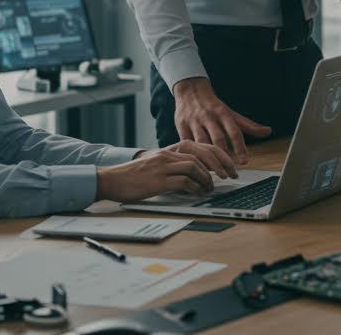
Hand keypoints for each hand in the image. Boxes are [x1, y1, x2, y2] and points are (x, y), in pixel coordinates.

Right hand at [96, 141, 237, 201]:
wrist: (112, 180)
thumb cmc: (134, 176)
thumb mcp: (157, 165)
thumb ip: (175, 165)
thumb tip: (197, 175)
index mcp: (170, 149)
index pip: (201, 146)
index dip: (219, 156)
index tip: (229, 166)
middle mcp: (168, 154)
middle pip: (202, 154)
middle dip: (220, 166)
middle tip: (228, 176)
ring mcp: (163, 166)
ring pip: (195, 167)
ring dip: (207, 179)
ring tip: (210, 188)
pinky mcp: (158, 180)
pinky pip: (183, 182)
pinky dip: (195, 188)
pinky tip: (198, 193)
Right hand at [172, 77, 271, 163]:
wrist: (190, 91)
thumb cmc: (214, 106)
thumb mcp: (231, 113)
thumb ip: (248, 125)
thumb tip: (268, 131)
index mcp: (223, 113)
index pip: (235, 131)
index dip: (240, 147)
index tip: (244, 162)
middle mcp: (209, 116)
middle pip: (218, 138)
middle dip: (224, 156)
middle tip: (230, 172)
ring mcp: (194, 121)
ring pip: (201, 142)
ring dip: (207, 158)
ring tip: (214, 172)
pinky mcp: (181, 125)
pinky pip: (186, 143)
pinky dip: (191, 154)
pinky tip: (195, 165)